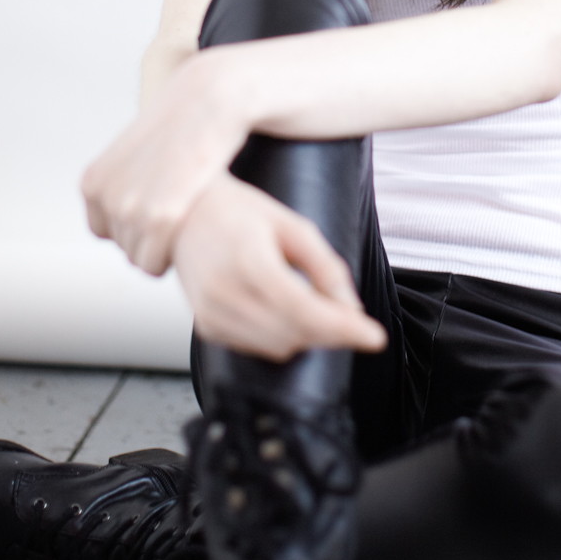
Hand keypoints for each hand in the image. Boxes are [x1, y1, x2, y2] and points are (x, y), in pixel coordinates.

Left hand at [81, 48, 247, 273]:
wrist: (219, 93)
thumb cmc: (191, 120)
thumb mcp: (140, 150)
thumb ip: (128, 182)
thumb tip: (128, 216)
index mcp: (94, 182)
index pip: (108, 234)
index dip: (143, 225)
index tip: (173, 202)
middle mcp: (103, 196)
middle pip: (127, 250)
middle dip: (159, 236)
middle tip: (189, 203)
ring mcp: (128, 207)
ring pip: (142, 260)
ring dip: (172, 244)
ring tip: (196, 206)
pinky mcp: (159, 215)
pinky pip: (157, 263)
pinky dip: (179, 255)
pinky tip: (200, 219)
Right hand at [171, 173, 388, 358]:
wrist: (185, 214)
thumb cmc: (239, 212)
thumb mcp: (292, 225)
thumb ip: (325, 266)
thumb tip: (351, 308)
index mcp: (247, 260)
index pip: (303, 310)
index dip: (343, 328)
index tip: (376, 338)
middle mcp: (223, 293)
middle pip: (295, 334)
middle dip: (332, 331)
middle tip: (351, 314)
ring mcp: (211, 314)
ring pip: (279, 347)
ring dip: (308, 335)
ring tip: (314, 303)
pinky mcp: (206, 328)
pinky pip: (259, 348)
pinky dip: (281, 336)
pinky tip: (282, 309)